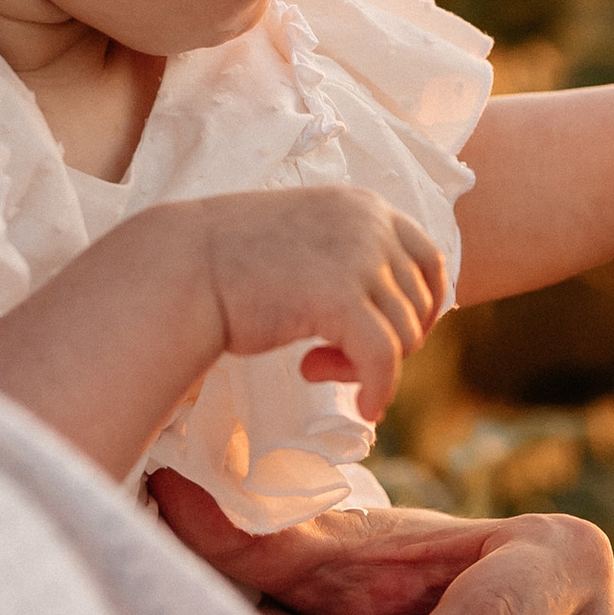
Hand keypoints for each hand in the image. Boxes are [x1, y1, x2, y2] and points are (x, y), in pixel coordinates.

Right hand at [192, 187, 447, 420]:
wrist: (182, 268)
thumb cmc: (236, 266)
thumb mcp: (312, 247)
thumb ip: (356, 268)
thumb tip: (409, 325)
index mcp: (365, 206)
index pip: (431, 260)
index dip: (424, 307)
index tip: (397, 336)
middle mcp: (369, 224)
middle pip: (418, 305)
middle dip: (386, 343)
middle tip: (330, 359)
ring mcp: (357, 257)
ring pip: (403, 335)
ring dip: (366, 365)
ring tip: (315, 366)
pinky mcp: (338, 295)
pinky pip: (384, 358)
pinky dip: (380, 389)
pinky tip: (365, 408)